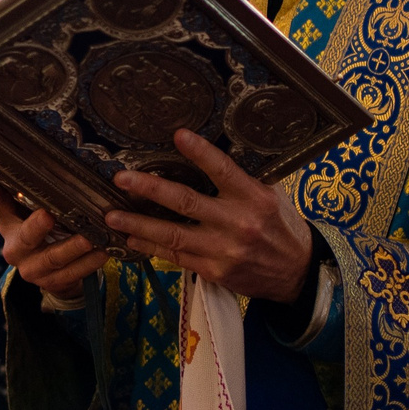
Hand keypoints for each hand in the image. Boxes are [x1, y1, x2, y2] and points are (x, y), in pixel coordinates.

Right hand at [0, 170, 109, 298]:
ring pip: (54, 258)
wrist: (51, 273)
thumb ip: (32, 193)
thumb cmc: (44, 232)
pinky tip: (103, 251)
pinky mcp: (52, 283)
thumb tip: (39, 153)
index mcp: (8, 225)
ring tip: (91, 237)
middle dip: (36, 227)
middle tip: (49, 216)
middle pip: (25, 237)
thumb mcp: (32, 213)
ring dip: (74, 248)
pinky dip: (89, 263)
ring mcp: (32, 269)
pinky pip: (72, 274)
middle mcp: (14, 248)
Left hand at [100, 129, 314, 303]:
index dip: (200, 152)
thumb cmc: (281, 227)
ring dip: (138, 225)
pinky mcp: (214, 271)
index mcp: (254, 198)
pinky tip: (131, 238)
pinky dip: (151, 247)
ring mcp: (223, 251)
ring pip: (173, 235)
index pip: (223, 170)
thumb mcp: (271, 196)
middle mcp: (237, 223)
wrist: (297, 274)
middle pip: (187, 203)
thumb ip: (242, 180)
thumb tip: (208, 155)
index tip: (178, 135)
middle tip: (122, 179)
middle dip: (150, 190)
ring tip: (111, 216)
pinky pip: (176, 257)